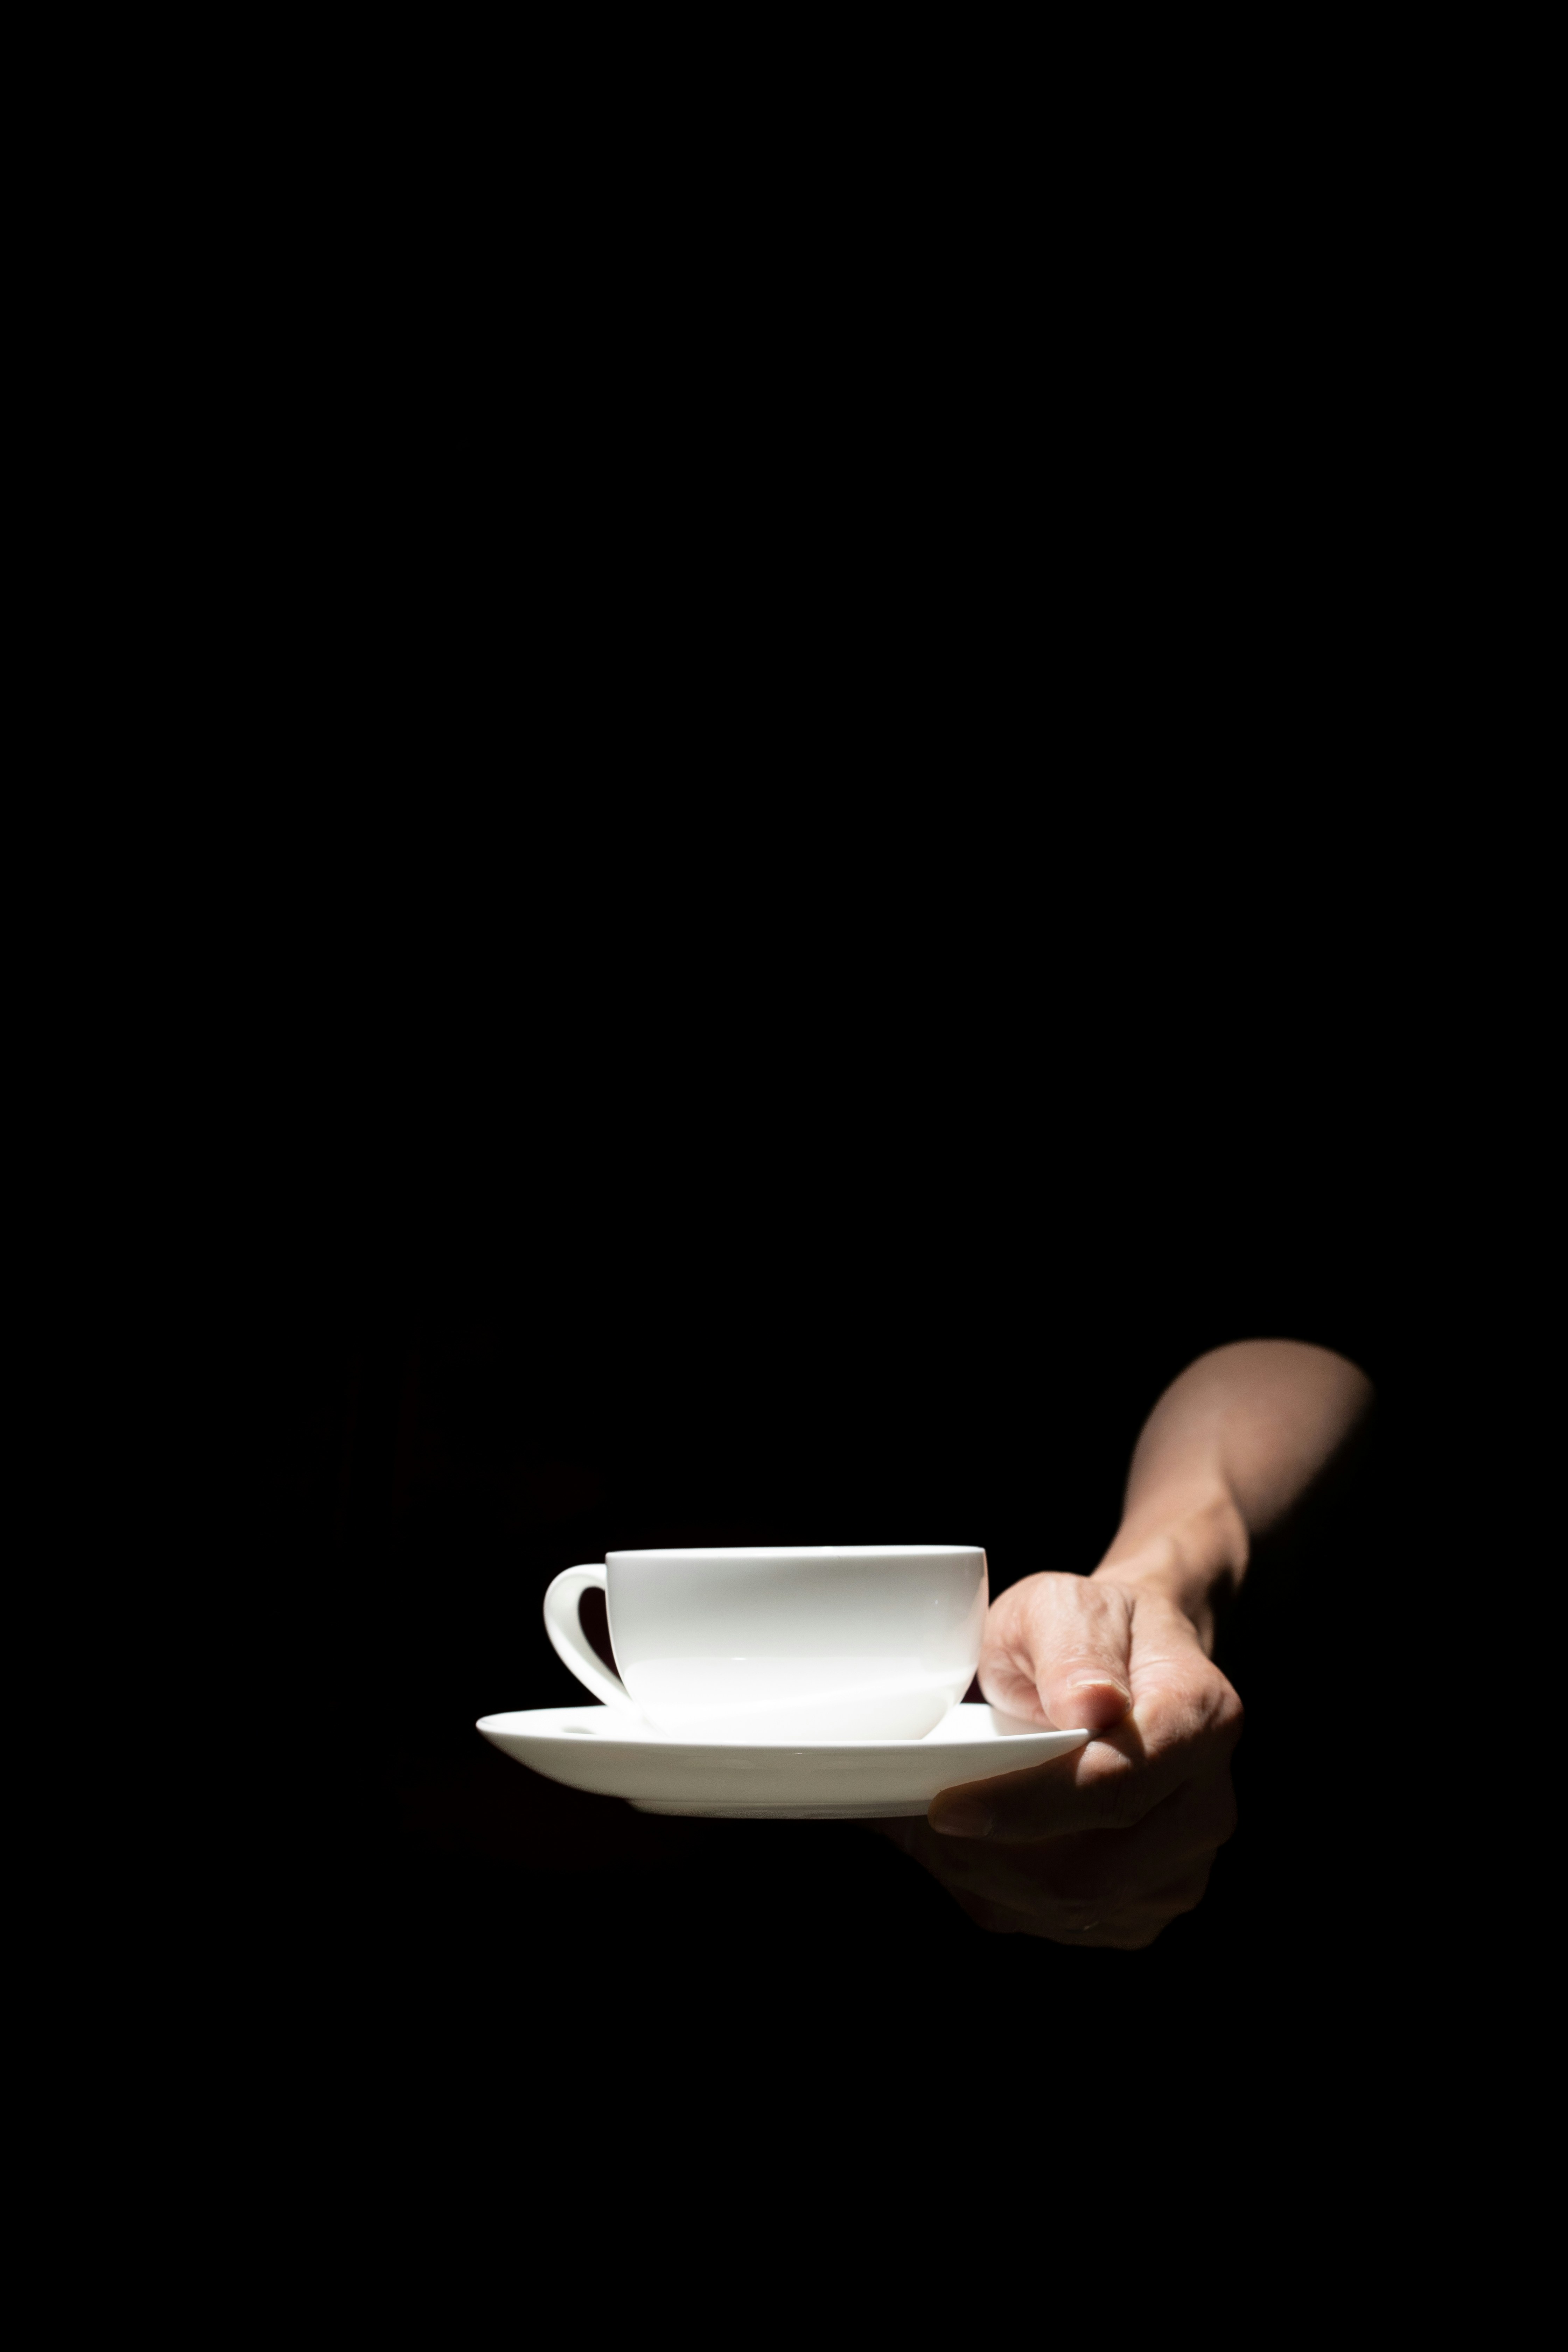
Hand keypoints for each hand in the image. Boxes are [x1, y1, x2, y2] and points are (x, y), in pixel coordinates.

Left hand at [877, 1565, 1242, 1947]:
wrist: (1132, 1659)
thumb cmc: (1093, 1626)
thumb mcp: (1068, 1603)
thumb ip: (1074, 1649)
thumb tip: (1089, 1706)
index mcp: (1199, 1718)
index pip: (1114, 1786)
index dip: (1024, 1804)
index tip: (946, 1805)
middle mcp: (1205, 1805)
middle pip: (1090, 1869)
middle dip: (986, 1853)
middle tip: (914, 1817)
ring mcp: (1183, 1867)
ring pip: (1069, 1908)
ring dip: (982, 1876)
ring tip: (931, 1826)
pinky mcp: (1149, 1905)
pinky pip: (1063, 1924)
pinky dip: (999, 1892)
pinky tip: (971, 1846)